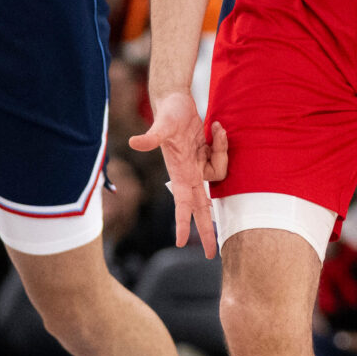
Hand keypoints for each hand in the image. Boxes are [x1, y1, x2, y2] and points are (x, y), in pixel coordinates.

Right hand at [128, 91, 231, 257]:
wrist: (174, 101)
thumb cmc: (168, 113)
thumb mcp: (161, 125)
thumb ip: (151, 137)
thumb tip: (134, 143)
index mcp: (180, 174)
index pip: (182, 205)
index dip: (182, 223)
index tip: (182, 245)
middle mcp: (190, 174)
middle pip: (202, 209)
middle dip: (206, 231)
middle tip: (213, 255)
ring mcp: (199, 166)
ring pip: (219, 174)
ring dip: (221, 152)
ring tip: (215, 130)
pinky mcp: (206, 156)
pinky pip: (221, 157)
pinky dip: (222, 143)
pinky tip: (216, 127)